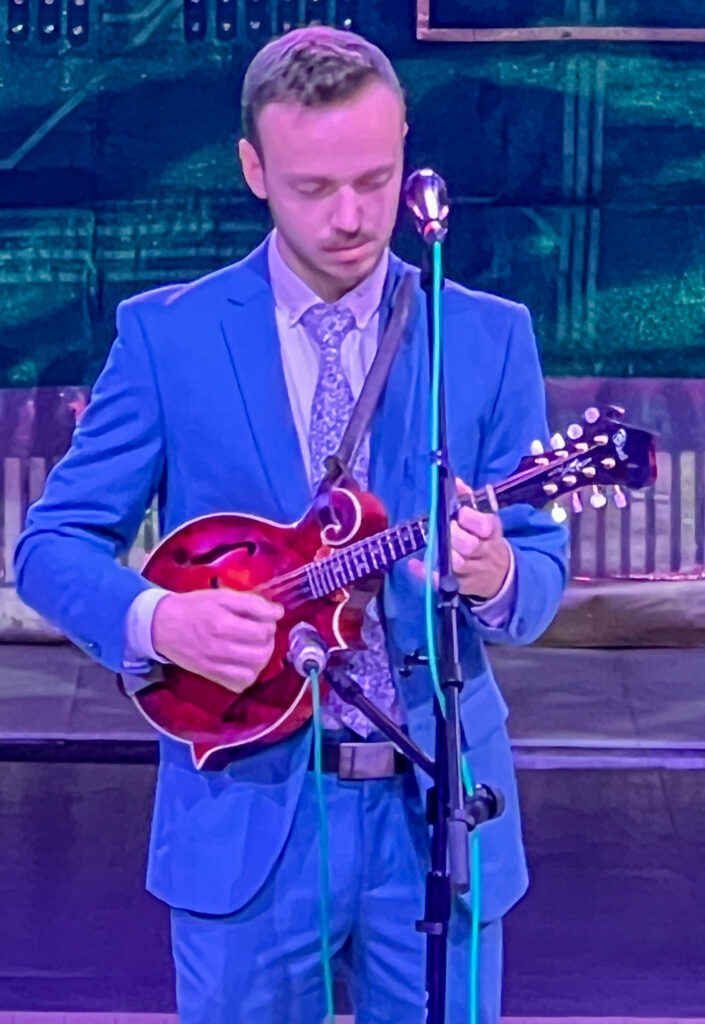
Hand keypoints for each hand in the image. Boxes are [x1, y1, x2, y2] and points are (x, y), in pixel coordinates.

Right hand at [152, 589, 283, 694]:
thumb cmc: (193, 607)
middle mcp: (220, 648)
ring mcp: (215, 665)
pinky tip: (244, 662)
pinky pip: (239, 684)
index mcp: (223, 623)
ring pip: (253, 671)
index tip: (265, 618)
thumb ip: (251, 603)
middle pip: (261, 653)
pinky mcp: (211, 676)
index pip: (263, 631)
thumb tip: (278, 613)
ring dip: (261, 659)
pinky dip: (247, 675)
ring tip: (254, 647)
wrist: (162, 625)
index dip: (270, 623)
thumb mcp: (221, 596)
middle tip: (261, 632)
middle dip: (268, 641)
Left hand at [410, 478, 510, 599]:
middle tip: (445, 528)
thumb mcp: (484, 520)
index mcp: (491, 533)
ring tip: (433, 545)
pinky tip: (415, 564)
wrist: (500, 575)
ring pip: (458, 565)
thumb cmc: (485, 540)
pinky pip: (442, 581)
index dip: (472, 519)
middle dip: (455, 536)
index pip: (486, 526)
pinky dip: (427, 573)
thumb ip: (469, 500)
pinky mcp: (461, 586)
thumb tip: (456, 481)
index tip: (460, 514)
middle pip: (471, 546)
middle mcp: (484, 553)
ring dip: (443, 554)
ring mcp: (473, 571)